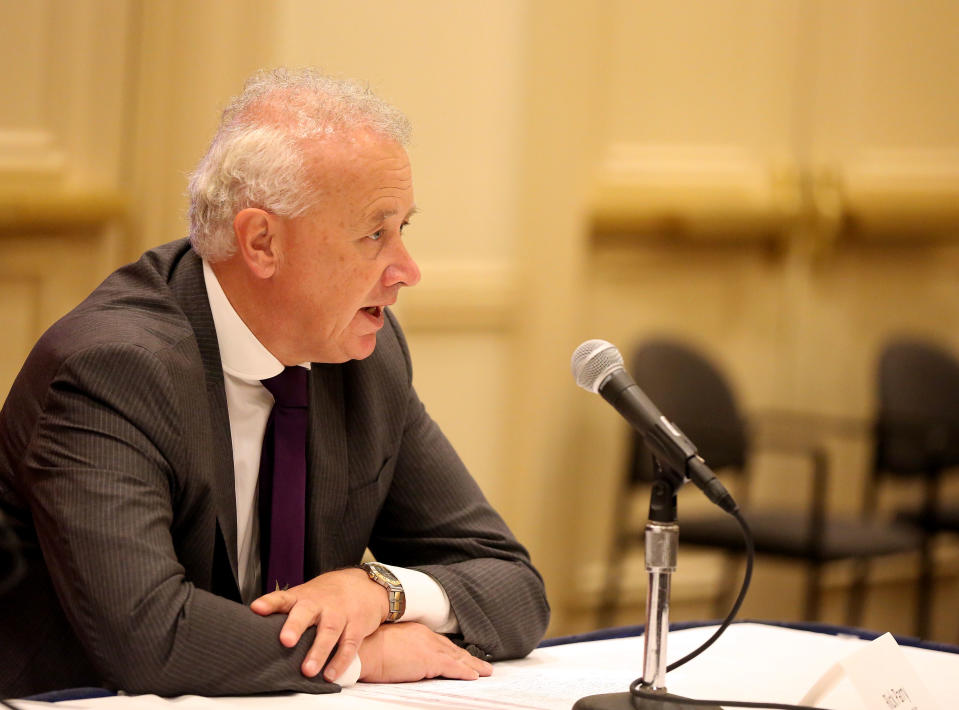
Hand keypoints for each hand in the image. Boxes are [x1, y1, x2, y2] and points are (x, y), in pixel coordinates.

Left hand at [250, 567, 387, 680]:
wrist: (363, 584)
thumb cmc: (326, 596)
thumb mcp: (305, 596)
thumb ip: (284, 612)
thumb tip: (255, 633)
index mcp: (302, 597)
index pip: (283, 598)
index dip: (270, 603)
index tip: (257, 608)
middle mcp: (320, 604)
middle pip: (307, 612)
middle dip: (296, 626)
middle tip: (286, 641)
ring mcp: (339, 614)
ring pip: (329, 631)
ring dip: (318, 651)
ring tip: (307, 670)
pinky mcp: (356, 625)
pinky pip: (349, 644)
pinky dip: (340, 661)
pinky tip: (330, 674)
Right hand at [358, 622, 492, 682]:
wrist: (363, 650)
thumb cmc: (368, 649)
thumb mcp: (389, 646)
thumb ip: (403, 650)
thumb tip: (406, 659)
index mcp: (416, 631)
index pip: (440, 642)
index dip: (453, 650)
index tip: (462, 655)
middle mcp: (426, 636)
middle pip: (452, 649)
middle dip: (467, 657)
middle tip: (482, 665)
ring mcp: (429, 647)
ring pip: (457, 658)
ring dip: (472, 665)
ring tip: (485, 671)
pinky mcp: (429, 660)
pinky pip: (452, 667)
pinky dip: (464, 672)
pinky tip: (474, 676)